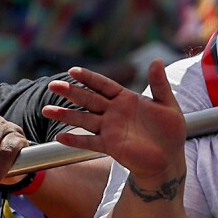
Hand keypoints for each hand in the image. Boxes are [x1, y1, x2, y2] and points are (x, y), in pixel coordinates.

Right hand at [44, 63, 187, 188]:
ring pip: (84, 119)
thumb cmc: (170, 131)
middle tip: (53, 85)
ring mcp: (110, 129)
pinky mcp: (111, 146)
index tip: (72, 70)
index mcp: (126, 99)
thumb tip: (157, 60)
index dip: (89, 78)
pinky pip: (89, 142)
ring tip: (47, 110)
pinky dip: (75, 140)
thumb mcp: (168, 104)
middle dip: (71, 92)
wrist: (169, 158)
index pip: (104, 85)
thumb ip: (159, 84)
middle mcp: (114, 113)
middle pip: (88, 99)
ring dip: (65, 115)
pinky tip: (60, 137)